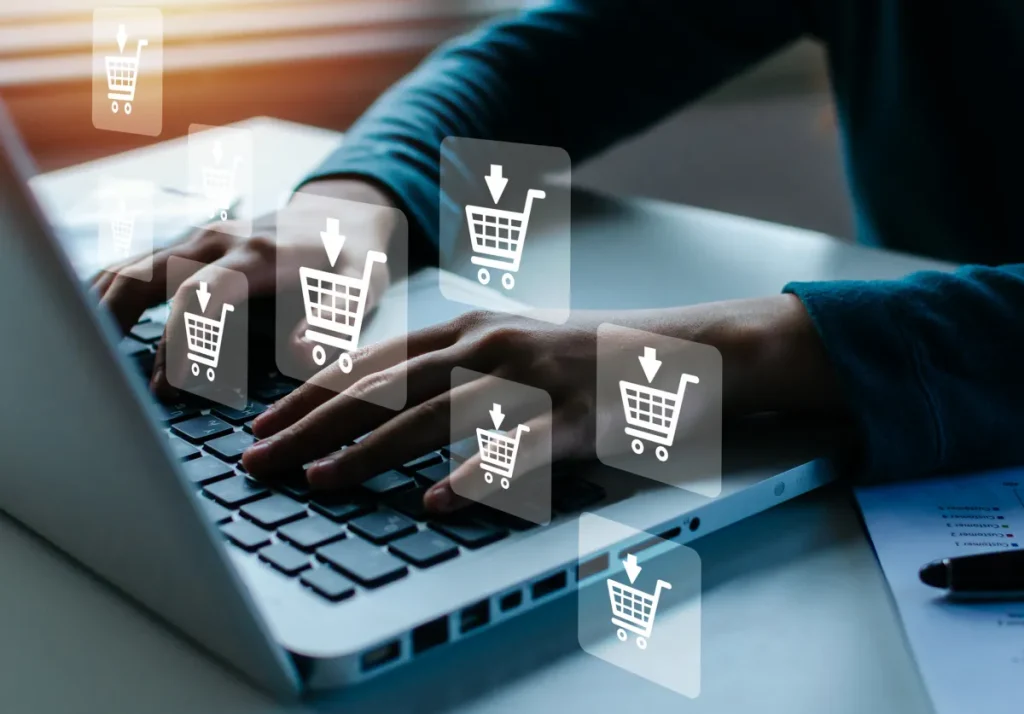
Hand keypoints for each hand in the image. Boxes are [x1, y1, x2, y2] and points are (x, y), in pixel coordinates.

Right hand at [89, 179, 398, 394]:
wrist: (345, 215)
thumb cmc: (353, 260)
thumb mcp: (361, 290)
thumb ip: (335, 322)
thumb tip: (301, 355)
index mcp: (257, 256)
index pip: (200, 295)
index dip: (180, 340)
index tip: (169, 385)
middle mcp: (216, 241)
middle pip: (145, 275)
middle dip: (115, 323)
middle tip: (97, 374)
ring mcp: (197, 240)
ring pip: (131, 268)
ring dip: (103, 311)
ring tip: (84, 358)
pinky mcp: (189, 247)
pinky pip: (137, 266)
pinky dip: (109, 293)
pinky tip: (93, 325)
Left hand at [242, 295, 840, 512]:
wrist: (683, 348)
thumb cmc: (583, 356)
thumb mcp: (504, 347)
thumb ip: (444, 370)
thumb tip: (372, 404)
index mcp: (467, 328)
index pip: (372, 363)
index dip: (310, 396)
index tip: (260, 429)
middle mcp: (490, 344)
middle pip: (387, 387)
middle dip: (314, 426)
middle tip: (259, 463)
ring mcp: (534, 378)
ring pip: (439, 413)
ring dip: (374, 450)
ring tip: (324, 482)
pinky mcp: (577, 416)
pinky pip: (521, 449)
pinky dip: (478, 474)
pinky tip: (439, 501)